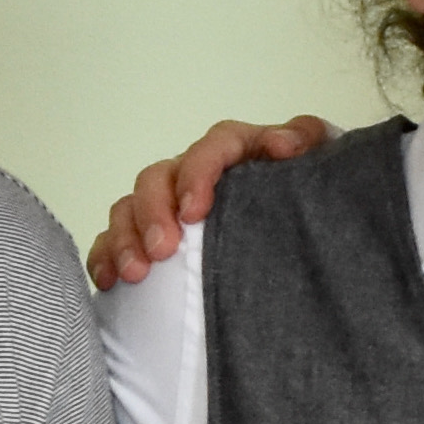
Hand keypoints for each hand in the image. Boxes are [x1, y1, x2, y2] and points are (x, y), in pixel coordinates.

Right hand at [86, 115, 336, 288]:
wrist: (306, 234)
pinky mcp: (148, 239)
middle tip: (163, 251)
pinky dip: (106, 256)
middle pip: (159, 177)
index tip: (195, 212)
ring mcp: (167, 207)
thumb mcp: (318, 166)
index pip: (213, 146)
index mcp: (236, 152)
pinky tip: (109, 280)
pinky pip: (114, 240)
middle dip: (154, 213)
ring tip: (136, 274)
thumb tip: (284, 145)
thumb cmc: (307, 198)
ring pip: (130, 207)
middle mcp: (194, 175)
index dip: (198, 173)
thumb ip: (307, 143)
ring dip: (126, 238)